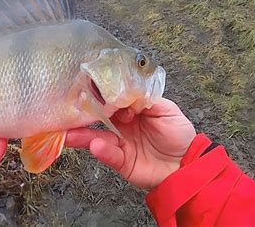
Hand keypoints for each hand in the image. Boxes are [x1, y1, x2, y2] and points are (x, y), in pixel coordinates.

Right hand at [66, 98, 195, 189]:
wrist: (186, 164)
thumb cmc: (179, 134)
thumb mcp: (167, 110)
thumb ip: (146, 99)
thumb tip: (126, 92)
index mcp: (130, 110)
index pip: (111, 100)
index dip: (102, 96)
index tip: (90, 92)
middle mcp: (120, 125)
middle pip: (98, 119)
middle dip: (83, 116)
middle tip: (68, 111)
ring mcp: (119, 143)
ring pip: (97, 137)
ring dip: (83, 135)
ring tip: (71, 134)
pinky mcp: (120, 161)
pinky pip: (109, 155)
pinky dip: (102, 151)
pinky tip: (95, 146)